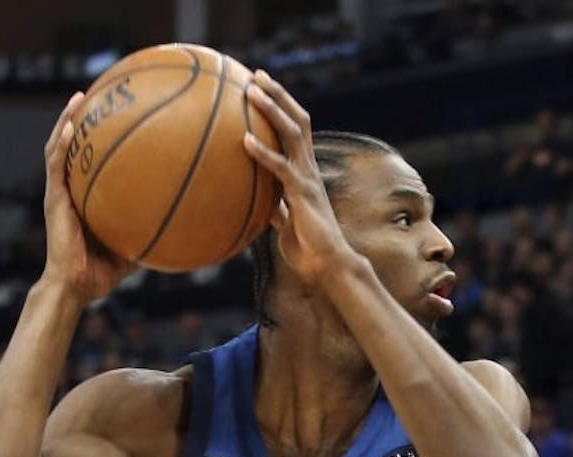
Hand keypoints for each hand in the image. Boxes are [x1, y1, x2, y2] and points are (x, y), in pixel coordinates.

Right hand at [41, 92, 135, 304]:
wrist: (77, 287)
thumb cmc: (104, 272)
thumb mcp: (136, 246)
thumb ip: (154, 231)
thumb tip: (189, 225)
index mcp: (86, 197)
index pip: (93, 160)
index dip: (101, 138)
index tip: (118, 115)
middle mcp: (71, 189)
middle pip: (75, 146)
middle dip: (84, 120)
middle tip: (100, 94)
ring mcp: (60, 193)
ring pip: (59, 148)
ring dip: (67, 121)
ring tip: (79, 98)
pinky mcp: (54, 200)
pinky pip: (57, 166)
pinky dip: (63, 144)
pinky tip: (73, 126)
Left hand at [242, 71, 361, 287]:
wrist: (328, 266)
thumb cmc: (308, 248)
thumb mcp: (286, 223)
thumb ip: (277, 208)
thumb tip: (264, 205)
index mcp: (305, 173)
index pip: (296, 131)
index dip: (282, 108)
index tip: (261, 88)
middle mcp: (309, 169)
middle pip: (297, 120)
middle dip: (278, 95)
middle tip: (257, 75)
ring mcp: (308, 179)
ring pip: (292, 134)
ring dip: (272, 110)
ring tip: (251, 91)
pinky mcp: (303, 194)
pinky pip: (280, 168)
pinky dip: (263, 153)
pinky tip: (244, 140)